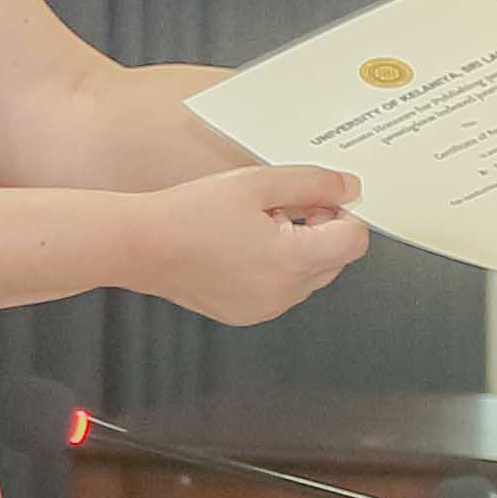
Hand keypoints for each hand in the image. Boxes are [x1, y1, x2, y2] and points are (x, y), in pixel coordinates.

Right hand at [134, 164, 368, 324]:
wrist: (142, 246)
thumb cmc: (190, 214)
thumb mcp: (256, 183)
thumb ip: (311, 183)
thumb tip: (348, 187)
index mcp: (291, 259)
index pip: (354, 241)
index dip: (345, 214)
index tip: (323, 199)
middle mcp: (284, 292)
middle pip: (335, 259)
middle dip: (321, 229)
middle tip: (282, 206)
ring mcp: (266, 308)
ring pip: (310, 276)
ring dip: (298, 249)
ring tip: (257, 226)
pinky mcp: (248, 314)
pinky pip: (282, 290)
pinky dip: (275, 268)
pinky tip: (242, 247)